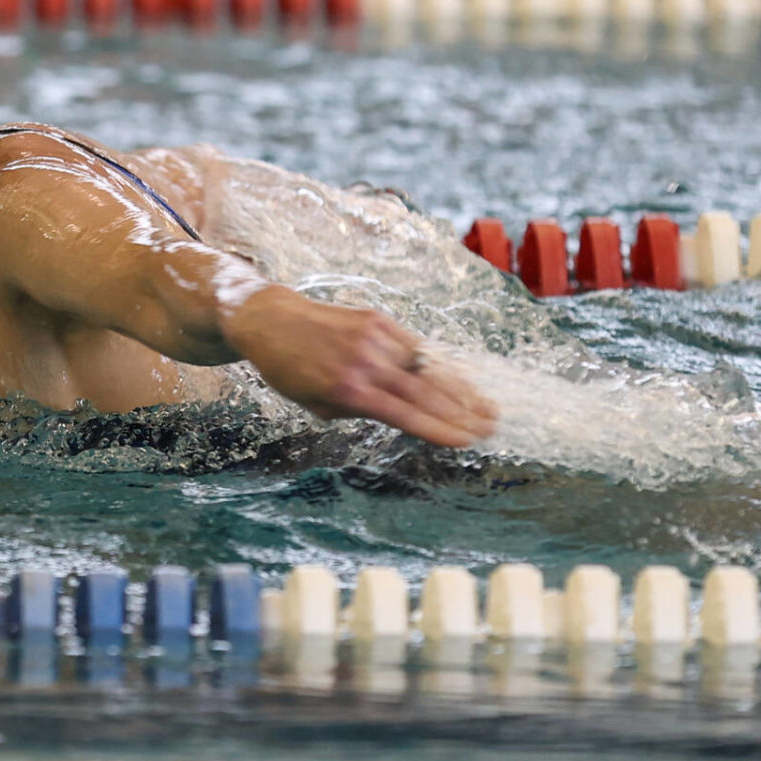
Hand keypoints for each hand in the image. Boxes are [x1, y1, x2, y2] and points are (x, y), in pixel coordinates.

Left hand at [223, 286, 497, 447]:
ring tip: (487, 407)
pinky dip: (440, 364)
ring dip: (461, 389)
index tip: (467, 441)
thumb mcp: (317, 404)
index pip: (405, 415)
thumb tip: (403, 415)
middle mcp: (364, 362)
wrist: (270, 320)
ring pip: (426, 368)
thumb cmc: (290, 370)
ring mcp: (373, 337)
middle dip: (461, 413)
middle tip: (490, 428)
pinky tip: (460, 378)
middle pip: (424, 392)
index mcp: (348, 390)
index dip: (440, 430)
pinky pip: (415, 346)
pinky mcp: (376, 318)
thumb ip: (360, 411)